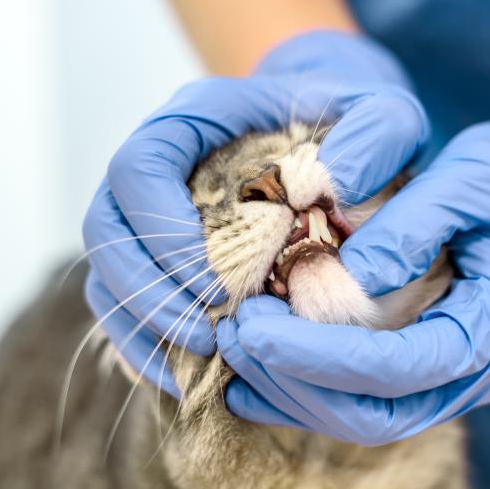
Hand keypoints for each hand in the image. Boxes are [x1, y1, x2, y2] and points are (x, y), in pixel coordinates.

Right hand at [82, 31, 428, 396]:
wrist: (337, 141)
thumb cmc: (355, 129)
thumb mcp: (384, 116)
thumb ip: (379, 133)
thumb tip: (341, 187)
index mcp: (194, 118)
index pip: (139, 167)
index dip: (163, 232)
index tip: (219, 284)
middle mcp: (156, 163)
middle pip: (105, 229)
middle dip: (150, 292)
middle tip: (209, 335)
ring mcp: (146, 213)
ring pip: (105, 273)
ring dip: (145, 323)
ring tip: (204, 357)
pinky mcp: (153, 258)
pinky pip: (122, 306)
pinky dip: (147, 344)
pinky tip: (192, 372)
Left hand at [217, 121, 489, 443]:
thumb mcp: (478, 172)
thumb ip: (418, 218)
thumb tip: (344, 271)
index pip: (401, 367)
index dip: (321, 355)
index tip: (256, 322)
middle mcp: (476, 373)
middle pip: (375, 415)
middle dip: (295, 381)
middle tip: (234, 330)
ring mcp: (450, 381)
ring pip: (362, 419)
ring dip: (291, 390)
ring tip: (233, 342)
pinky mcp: (423, 373)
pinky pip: (360, 403)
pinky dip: (303, 391)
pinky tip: (253, 372)